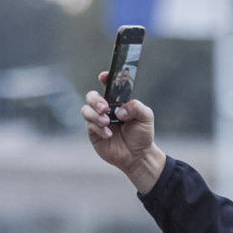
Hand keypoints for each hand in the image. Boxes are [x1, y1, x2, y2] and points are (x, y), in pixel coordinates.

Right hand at [81, 74, 165, 192]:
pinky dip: (98, 128)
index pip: (108, 86)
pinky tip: (108, 134)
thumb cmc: (142, 135)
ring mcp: (98, 121)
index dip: (104, 78)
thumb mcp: (146, 118)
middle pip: (91, 96)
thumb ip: (136, 107)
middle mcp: (106, 109)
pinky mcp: (94, 133)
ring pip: (86, 110)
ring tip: (107, 122)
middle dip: (95, 100)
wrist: (138, 156)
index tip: (103, 76)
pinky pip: (89, 126)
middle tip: (105, 108)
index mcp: (117, 102)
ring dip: (95, 115)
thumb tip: (120, 110)